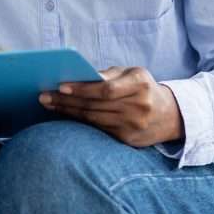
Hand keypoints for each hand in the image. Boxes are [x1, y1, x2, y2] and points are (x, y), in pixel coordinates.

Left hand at [38, 66, 183, 146]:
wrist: (169, 115)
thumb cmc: (143, 87)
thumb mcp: (132, 73)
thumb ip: (108, 74)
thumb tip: (78, 76)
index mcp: (140, 84)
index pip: (106, 89)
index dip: (82, 89)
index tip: (61, 86)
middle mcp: (139, 106)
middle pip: (95, 105)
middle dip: (67, 101)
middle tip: (44, 96)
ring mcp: (134, 126)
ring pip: (93, 119)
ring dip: (68, 112)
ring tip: (48, 105)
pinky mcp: (128, 140)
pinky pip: (98, 129)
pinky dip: (79, 121)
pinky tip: (64, 115)